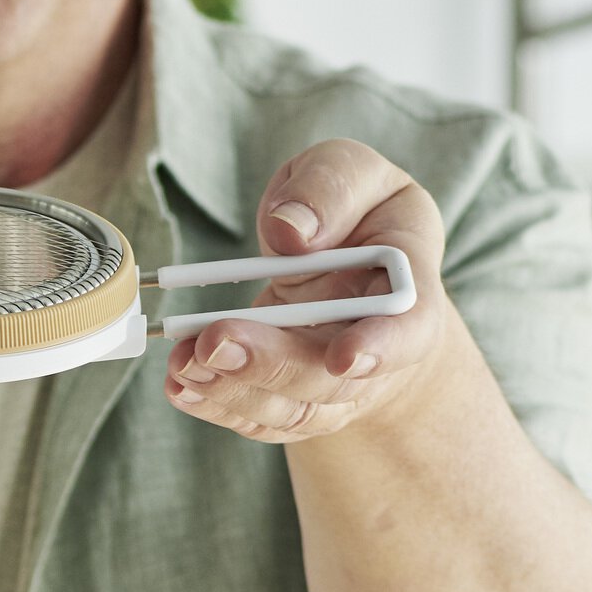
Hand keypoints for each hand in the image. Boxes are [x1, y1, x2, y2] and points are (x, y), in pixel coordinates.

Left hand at [165, 138, 447, 444]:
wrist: (356, 266)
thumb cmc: (358, 214)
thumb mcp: (355, 174)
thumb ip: (331, 188)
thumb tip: (291, 228)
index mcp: (409, 287)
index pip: (411, 329)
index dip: (382, 348)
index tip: (343, 357)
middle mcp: (380, 351)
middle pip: (334, 379)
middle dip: (273, 365)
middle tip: (215, 341)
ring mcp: (337, 386)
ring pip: (294, 408)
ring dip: (235, 389)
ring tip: (185, 361)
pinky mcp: (294, 400)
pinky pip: (260, 417)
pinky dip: (217, 405)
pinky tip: (180, 384)